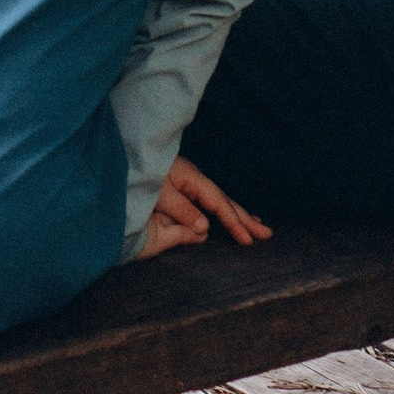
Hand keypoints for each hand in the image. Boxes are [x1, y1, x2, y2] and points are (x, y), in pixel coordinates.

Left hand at [139, 159, 269, 256]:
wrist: (126, 153)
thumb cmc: (138, 172)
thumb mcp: (158, 193)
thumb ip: (182, 210)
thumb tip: (205, 229)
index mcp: (192, 179)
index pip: (219, 204)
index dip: (234, 222)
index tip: (248, 239)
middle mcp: (195, 179)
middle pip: (225, 201)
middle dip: (245, 218)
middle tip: (267, 233)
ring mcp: (190, 182)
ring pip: (219, 200)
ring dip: (238, 213)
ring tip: (256, 224)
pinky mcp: (183, 185)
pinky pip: (208, 201)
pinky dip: (222, 210)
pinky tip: (226, 214)